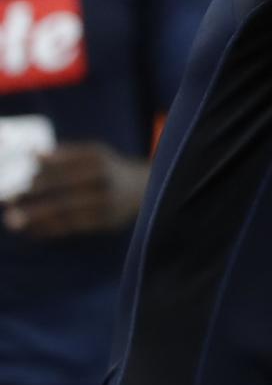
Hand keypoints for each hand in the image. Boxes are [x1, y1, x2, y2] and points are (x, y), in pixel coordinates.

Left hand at [2, 142, 147, 238]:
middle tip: (8, 205)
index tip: (12, 186)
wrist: (145, 188)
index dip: (34, 179)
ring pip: (66, 213)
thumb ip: (64, 154)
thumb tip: (32, 153)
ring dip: (37, 218)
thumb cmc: (109, 168)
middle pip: (62, 193)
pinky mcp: (107, 222)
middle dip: (33, 201)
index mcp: (98, 160)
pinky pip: (74, 227)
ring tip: (13, 221)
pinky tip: (33, 231)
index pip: (60, 170)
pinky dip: (51, 230)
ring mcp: (107, 203)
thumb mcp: (93, 153)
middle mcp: (104, 181)